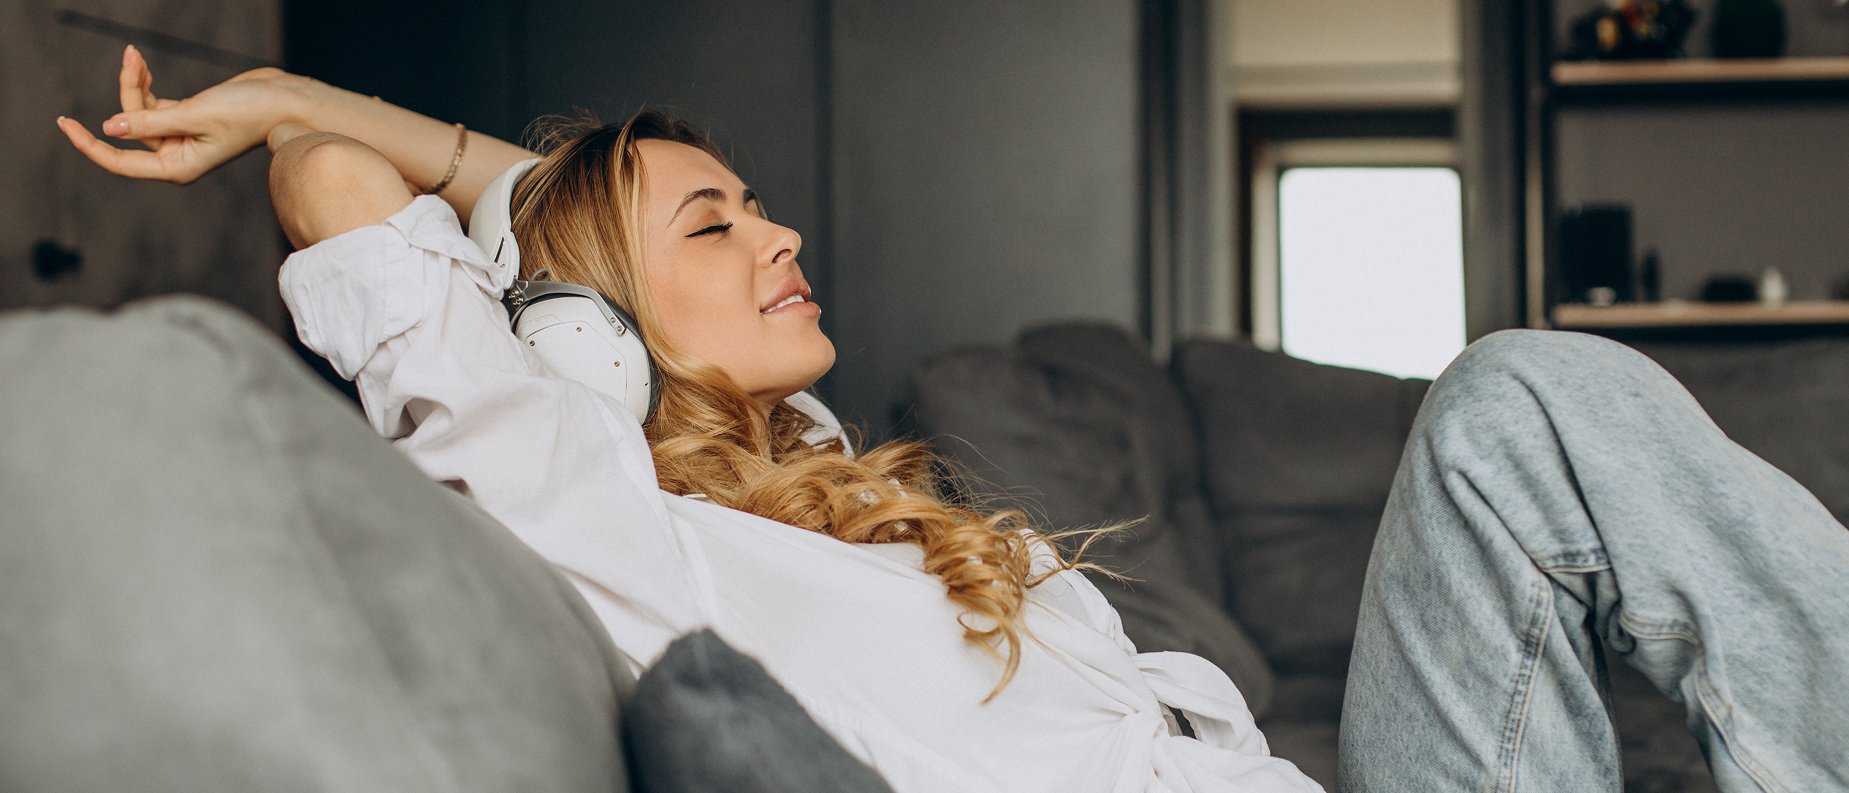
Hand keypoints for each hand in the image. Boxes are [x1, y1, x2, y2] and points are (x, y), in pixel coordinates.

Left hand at [58, 45, 305, 184]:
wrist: (284, 101)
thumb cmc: (249, 113)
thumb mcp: (195, 115)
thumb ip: (150, 122)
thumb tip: (110, 128)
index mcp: (178, 166)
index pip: (121, 162)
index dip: (90, 145)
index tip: (65, 124)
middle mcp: (177, 156)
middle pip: (130, 127)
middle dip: (127, 92)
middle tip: (132, 57)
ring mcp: (182, 137)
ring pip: (140, 112)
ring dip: (135, 84)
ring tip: (135, 56)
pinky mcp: (188, 118)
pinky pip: (153, 105)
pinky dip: (144, 85)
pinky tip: (142, 65)